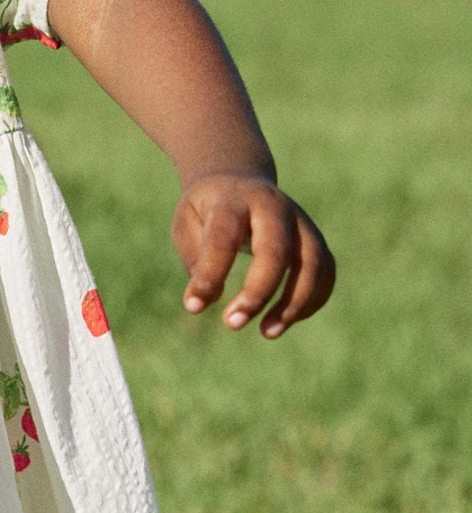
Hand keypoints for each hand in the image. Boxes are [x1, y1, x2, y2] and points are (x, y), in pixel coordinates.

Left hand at [173, 172, 334, 337]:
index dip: (212, 273)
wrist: (240, 180)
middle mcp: (274, 207)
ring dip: (294, 303)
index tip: (193, 306)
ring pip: (312, 263)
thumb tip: (204, 300)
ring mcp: (301, 222)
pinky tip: (285, 321)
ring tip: (267, 332)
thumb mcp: (187, 223)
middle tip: (232, 323)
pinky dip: (312, 300)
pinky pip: (326, 272)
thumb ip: (195, 258)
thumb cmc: (207, 210)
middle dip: (258, 291)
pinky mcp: (315, 238)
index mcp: (234, 200)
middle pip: (276, 250)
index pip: (225, 237)